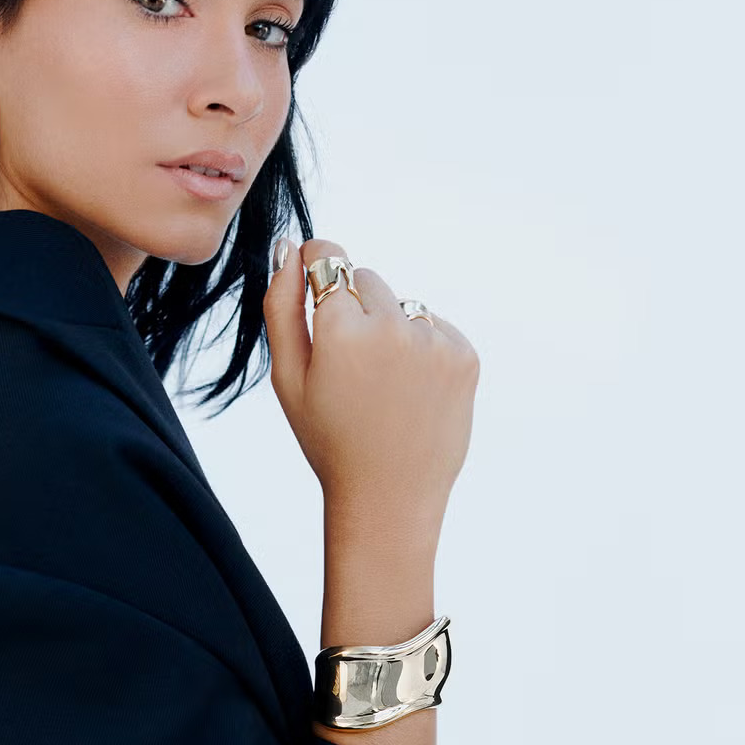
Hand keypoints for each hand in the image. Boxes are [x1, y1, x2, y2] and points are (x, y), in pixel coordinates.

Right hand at [262, 237, 480, 540]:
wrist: (390, 496)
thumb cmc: (329, 439)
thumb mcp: (288, 377)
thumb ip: (281, 305)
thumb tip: (289, 248)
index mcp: (341, 330)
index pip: (328, 257)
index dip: (316, 270)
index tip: (316, 292)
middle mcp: (392, 326)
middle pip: (365, 278)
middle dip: (353, 307)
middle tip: (348, 366)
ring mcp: (434, 341)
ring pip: (401, 302)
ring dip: (389, 328)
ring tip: (381, 384)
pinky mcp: (464, 356)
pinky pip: (434, 325)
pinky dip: (420, 347)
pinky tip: (408, 390)